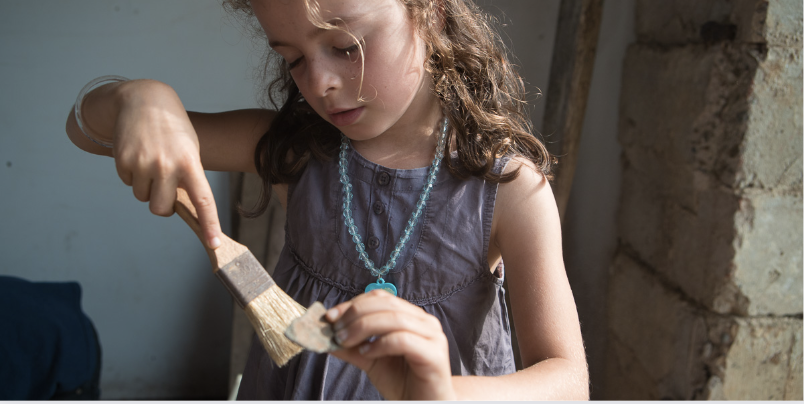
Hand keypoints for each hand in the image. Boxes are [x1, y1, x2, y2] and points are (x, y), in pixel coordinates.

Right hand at [111, 80, 221, 247]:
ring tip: (152, 162)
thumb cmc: (173, 129)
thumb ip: (188, 177)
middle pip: (161, 208)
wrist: (144, 99)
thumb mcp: (189, 149)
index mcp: (190, 163)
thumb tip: (181, 208)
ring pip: (142, 197)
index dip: (209, 224)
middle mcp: (166, 165)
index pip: (203, 200)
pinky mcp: (123, 160)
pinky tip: (138, 154)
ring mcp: (143, 163)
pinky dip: (131, 175)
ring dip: (146, 187)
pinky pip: (127, 183)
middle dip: (162, 204)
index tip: (214, 244)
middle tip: (164, 187)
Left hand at [325, 290, 455, 399]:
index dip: (353, 303)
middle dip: (356, 314)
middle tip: (336, 330)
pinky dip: (380, 344)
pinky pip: (403, 340)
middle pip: (387, 303)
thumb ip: (351, 346)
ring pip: (395, 318)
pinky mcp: (434, 354)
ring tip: (346, 340)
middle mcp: (425, 321)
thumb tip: (325, 336)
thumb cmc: (402, 381)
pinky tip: (367, 353)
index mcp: (411, 316)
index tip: (330, 316)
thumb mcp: (370, 360)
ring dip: (364, 327)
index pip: (381, 298)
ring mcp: (433, 336)